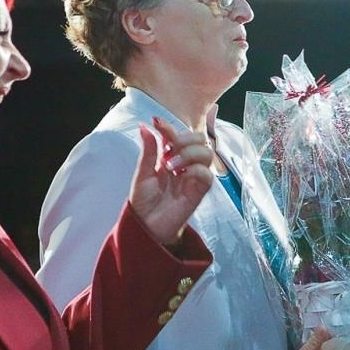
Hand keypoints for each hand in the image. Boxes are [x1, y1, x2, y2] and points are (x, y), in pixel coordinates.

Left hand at [129, 117, 215, 246]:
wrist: (146, 226)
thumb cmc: (144, 202)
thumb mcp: (142, 174)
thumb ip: (148, 151)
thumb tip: (145, 126)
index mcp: (171, 156)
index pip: (178, 134)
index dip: (170, 126)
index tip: (157, 123)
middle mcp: (185, 164)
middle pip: (200, 138)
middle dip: (185, 138)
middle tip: (168, 150)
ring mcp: (194, 176)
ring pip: (207, 152)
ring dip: (189, 153)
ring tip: (171, 165)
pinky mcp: (199, 191)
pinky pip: (207, 174)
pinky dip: (195, 169)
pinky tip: (180, 175)